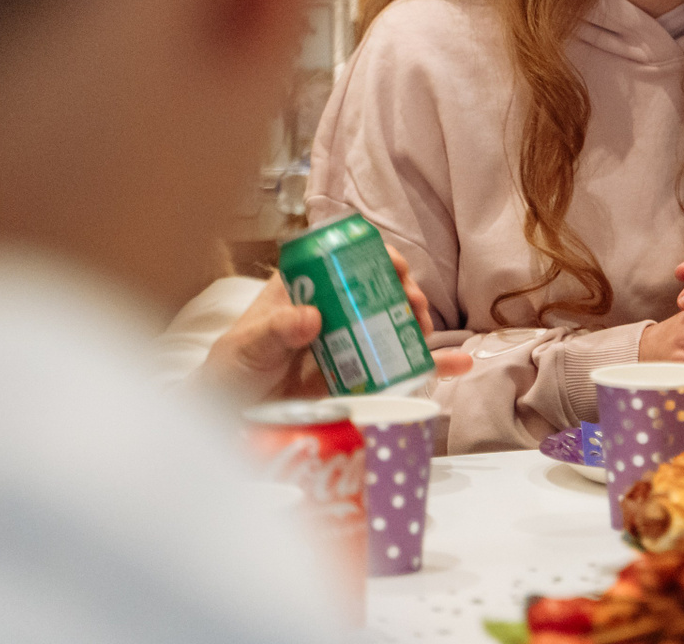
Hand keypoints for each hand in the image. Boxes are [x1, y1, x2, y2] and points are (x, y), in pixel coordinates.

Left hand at [199, 244, 469, 403]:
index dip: (376, 258)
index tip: (395, 268)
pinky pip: (401, 370)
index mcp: (303, 293)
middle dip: (405, 291)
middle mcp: (333, 315)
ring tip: (426, 332)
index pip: (345, 262)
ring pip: (394, 325)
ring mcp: (349, 347)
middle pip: (379, 290)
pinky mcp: (361, 380)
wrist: (225, 424)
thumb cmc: (229, 375)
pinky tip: (459, 365)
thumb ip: (273, 332)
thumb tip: (312, 318)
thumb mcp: (244, 349)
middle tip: (413, 306)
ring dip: (419, 323)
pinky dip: (432, 367)